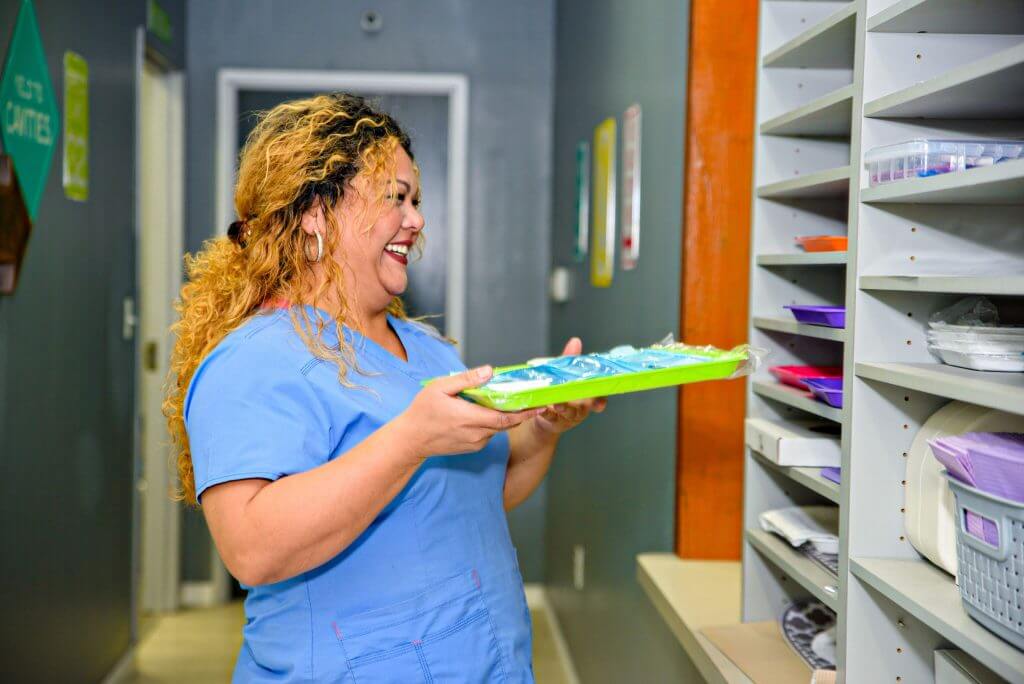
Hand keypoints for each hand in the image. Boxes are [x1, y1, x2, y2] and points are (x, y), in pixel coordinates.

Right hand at [398, 366, 542, 459]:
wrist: (410, 440)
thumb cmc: (422, 412)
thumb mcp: (440, 388)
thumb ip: (466, 379)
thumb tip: (489, 371)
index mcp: (470, 418)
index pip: (506, 418)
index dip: (525, 412)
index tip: (540, 405)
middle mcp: (477, 434)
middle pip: (506, 424)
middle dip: (521, 413)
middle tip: (533, 400)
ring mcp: (475, 443)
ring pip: (497, 428)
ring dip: (503, 417)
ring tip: (507, 401)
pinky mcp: (472, 447)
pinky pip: (488, 434)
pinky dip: (491, 423)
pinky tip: (484, 412)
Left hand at [531, 337, 606, 437]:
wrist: (543, 411)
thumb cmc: (559, 391)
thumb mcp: (565, 374)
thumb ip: (570, 360)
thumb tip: (575, 341)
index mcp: (587, 395)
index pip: (599, 396)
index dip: (602, 399)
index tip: (601, 400)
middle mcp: (581, 407)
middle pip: (587, 406)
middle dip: (587, 404)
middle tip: (585, 401)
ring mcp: (568, 415)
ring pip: (569, 412)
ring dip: (564, 407)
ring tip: (558, 403)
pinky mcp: (554, 420)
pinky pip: (551, 416)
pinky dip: (547, 412)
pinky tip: (543, 408)